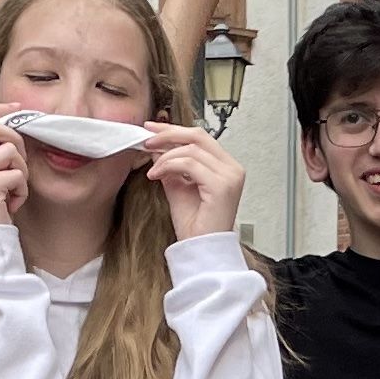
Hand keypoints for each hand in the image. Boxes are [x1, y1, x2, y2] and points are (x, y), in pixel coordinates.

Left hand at [144, 122, 245, 237]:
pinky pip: (189, 164)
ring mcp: (230, 176)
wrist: (200, 250)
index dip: (174, 130)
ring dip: (165, 157)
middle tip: (146, 140)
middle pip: (198, 136)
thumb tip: (156, 146)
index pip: (200, 137)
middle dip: (168, 135)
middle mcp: (233, 168)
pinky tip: (156, 176)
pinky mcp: (222, 186)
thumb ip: (171, 165)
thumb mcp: (177, 186)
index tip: (151, 129)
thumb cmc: (194, 225)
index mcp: (226, 167)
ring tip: (151, 170)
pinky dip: (169, 166)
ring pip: (191, 150)